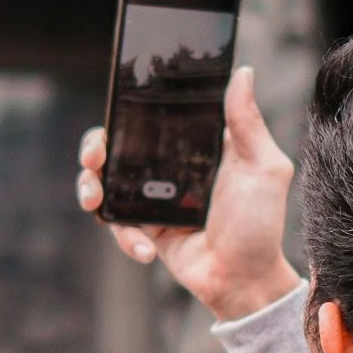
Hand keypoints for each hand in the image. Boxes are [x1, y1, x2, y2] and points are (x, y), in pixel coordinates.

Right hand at [77, 66, 301, 324]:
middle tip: (94, 157)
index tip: (115, 109)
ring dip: (90, 186)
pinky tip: (145, 248)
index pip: (154, 115)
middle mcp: (171, 167)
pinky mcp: (144, 227)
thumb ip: (248, 122)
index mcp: (196, 145)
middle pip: (117, 145)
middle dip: (94, 147)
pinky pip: (116, 223)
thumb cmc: (260, 224)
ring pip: (105, 181)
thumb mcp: (262, 168)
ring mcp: (153, 197)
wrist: (244, 280)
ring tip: (94, 200)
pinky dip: (124, 235)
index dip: (129, 109)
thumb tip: (242, 72)